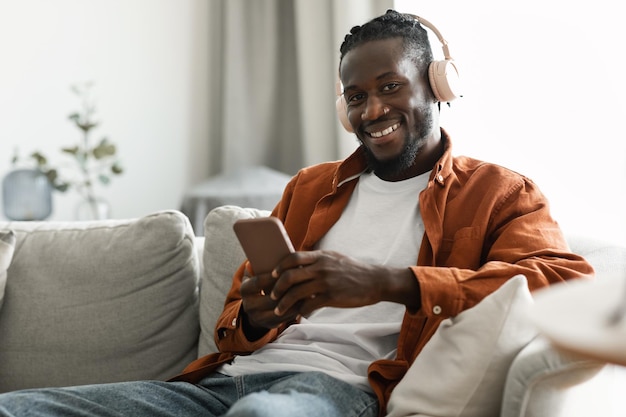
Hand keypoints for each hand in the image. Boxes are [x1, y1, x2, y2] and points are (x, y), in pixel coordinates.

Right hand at [240, 263, 299, 337]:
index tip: (287, 269)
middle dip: (287, 289)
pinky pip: (286, 317)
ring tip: (307, 289)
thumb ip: (256, 267)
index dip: (273, 276)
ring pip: (280, 308)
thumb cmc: (259, 287)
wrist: (256, 311)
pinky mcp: (271, 324)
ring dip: (295, 299)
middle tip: (302, 280)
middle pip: (271, 297)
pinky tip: (306, 300)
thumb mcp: (254, 276)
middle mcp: (249, 306)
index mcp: (244, 290)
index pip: (259, 281)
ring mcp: (259, 317)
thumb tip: (254, 259)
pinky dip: (297, 308)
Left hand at [269, 250, 410, 316]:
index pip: (293, 257)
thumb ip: (317, 260)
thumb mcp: (335, 259)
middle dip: (276, 288)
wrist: (375, 281)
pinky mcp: (332, 296)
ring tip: (278, 310)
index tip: (272, 274)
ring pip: (296, 292)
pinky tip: (299, 315)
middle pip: (290, 275)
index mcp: (321, 256)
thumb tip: (299, 264)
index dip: (279, 266)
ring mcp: (326, 282)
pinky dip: (301, 311)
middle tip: (272, 296)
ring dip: (284, 303)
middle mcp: (321, 267)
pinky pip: (309, 305)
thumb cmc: (354, 271)